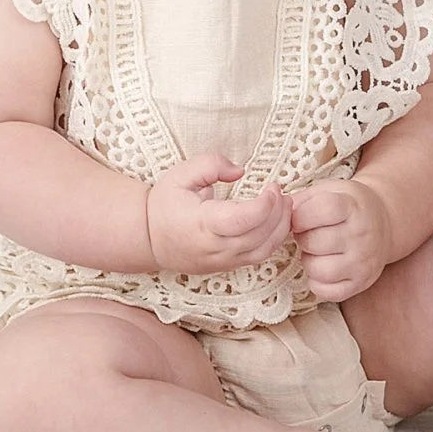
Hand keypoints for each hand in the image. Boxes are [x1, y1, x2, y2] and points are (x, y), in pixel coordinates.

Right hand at [144, 152, 293, 275]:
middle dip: (278, 212)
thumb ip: (210, 164)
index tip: (271, 186)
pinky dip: (274, 240)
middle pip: (260, 235)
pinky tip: (276, 221)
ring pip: (264, 250)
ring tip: (284, 204)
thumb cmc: (164, 205)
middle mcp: (215, 247)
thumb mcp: (180, 174)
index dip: (265, 204)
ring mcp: (222, 261)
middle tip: (280, 191)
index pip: (243, 220)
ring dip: (281, 228)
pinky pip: (258, 257)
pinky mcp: (228, 267)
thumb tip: (239, 171)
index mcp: (202, 224)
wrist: (148, 239)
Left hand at [288, 177, 391, 301]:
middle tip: (307, 234)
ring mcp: (363, 263)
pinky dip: (317, 282)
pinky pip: (328, 292)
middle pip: (315, 242)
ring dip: (308, 261)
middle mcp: (362, 236)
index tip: (299, 218)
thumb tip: (279, 213)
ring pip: (319, 270)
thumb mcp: (330, 190)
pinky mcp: (361, 283)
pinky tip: (321, 267)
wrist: (383, 222)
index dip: (301, 215)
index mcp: (354, 207)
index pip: (322, 210)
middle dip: (302, 238)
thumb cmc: (349, 205)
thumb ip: (303, 199)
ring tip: (315, 251)